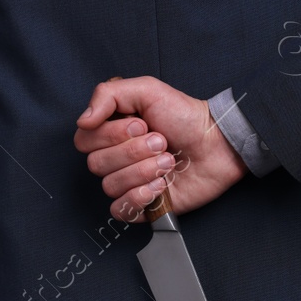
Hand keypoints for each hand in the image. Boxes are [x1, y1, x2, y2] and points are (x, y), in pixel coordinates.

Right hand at [73, 76, 247, 220]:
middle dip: (134, 152)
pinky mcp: (143, 204)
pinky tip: (160, 186)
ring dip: (143, 171)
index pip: (85, 140)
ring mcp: (128, 182)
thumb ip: (107, 95)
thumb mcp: (147, 90)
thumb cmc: (185, 117)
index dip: (112, 135)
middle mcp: (116, 158)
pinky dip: (139, 197)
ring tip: (168, 161)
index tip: (141, 125)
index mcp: (111, 132)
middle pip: (96, 164)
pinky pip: (120, 210)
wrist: (217, 144)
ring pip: (110, 186)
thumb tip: (82, 120)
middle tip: (161, 142)